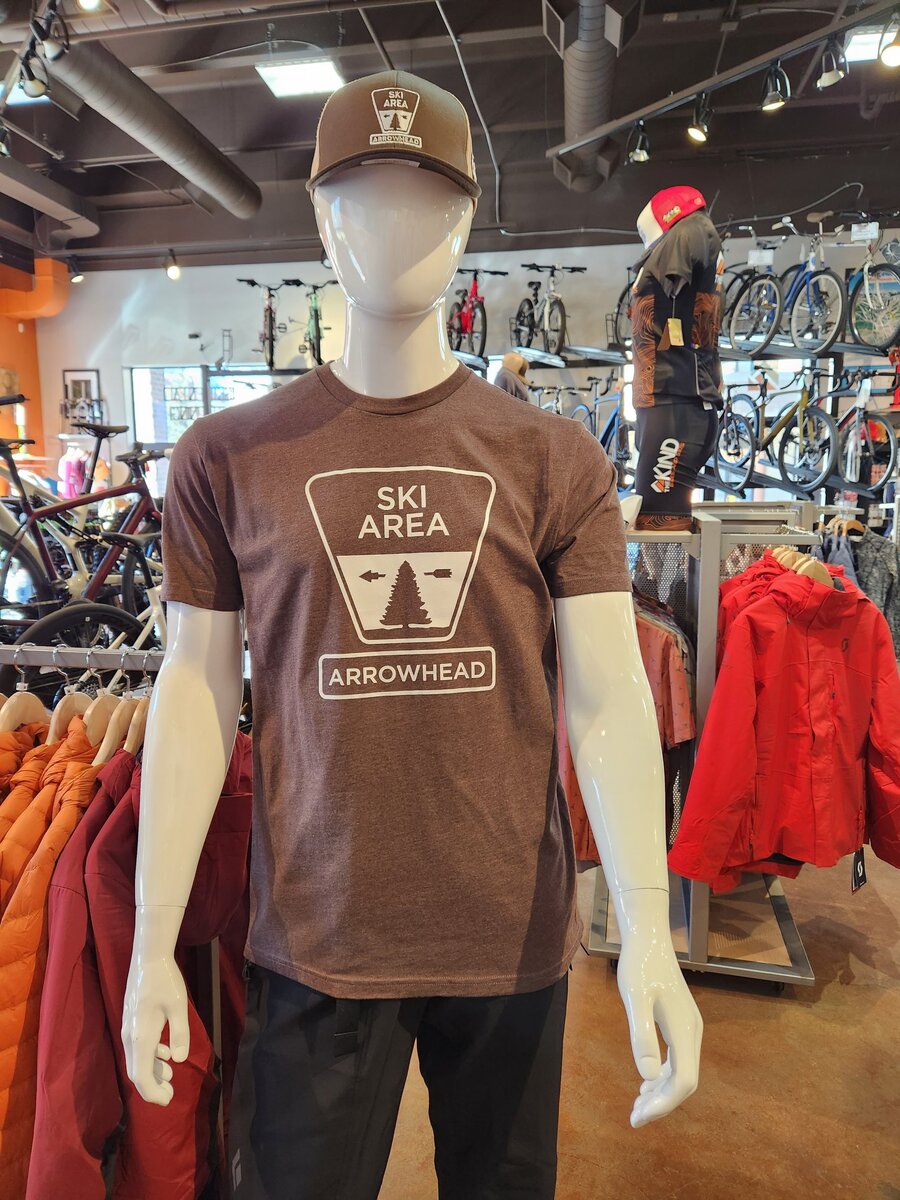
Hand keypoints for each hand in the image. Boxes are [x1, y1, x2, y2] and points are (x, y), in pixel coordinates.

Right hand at [122, 906, 189, 1105]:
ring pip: (137, 1060)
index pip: (141, 1076)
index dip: (152, 1093)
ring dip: (152, 1071)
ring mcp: (128, 1029)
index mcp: (141, 1036)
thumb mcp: (179, 1006)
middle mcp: (130, 1036)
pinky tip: (166, 1053)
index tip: (168, 1101)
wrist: (148, 958)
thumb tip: (179, 1061)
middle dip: (153, 1087)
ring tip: (171, 1077)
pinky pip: (138, 1047)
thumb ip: (181, 1034)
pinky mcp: (132, 1022)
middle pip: (137, 1072)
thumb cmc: (166, 980)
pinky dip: (150, 1057)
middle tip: (171, 1095)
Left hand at [614, 889, 702, 1127]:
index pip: (684, 1081)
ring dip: (662, 1092)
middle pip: (685, 1081)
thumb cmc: (639, 965)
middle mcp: (693, 1032)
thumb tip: (649, 1076)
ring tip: (637, 1106)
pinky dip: (663, 1076)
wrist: (648, 938)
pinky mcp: (681, 1023)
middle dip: (661, 1103)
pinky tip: (646, 1082)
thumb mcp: (634, 998)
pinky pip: (678, 1059)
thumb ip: (642, 1035)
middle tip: (634, 1117)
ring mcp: (689, 1027)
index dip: (664, 1104)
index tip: (639, 1116)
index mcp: (685, 1030)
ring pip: (682, 1072)